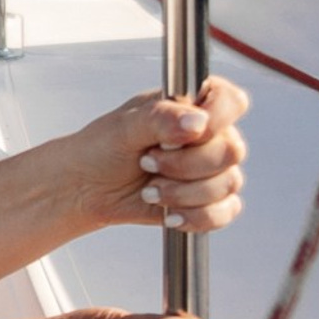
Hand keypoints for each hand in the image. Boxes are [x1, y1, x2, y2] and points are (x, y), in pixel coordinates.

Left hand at [62, 79, 249, 234]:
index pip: (231, 102)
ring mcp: (212, 168)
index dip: (215, 120)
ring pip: (228, 184)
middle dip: (185, 165)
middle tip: (148, 163)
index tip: (181, 135)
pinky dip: (196, 216)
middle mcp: (210, 134)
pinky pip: (226, 211)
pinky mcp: (210, 200)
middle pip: (231, 150)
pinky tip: (170, 214)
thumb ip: (160, 119)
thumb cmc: (103, 148)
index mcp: (193, 103)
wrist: (87, 188)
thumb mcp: (124, 127)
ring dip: (184, 193)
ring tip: (149, 190)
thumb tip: (197, 122)